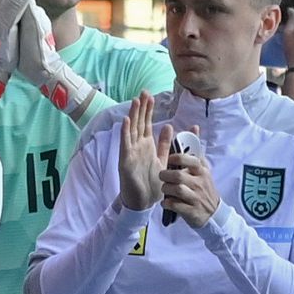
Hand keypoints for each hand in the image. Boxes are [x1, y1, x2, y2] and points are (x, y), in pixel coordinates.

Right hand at [117, 92, 166, 212]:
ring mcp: (130, 152)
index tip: (151, 96)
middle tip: (144, 91)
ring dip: (133, 115)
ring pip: (132, 130)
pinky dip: (125, 132)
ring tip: (136, 100)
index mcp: (147, 146)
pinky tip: (126, 121)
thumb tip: (168, 126)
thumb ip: (164, 144)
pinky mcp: (126, 161)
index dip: (149, 110)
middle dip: (142, 107)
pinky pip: (125, 144)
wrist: (142, 202)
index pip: (148, 124)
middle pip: (139, 123)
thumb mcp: (162, 160)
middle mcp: (138, 146)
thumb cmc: (151, 182)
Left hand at [159, 138, 219, 227]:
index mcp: (202, 171)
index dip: (176, 158)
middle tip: (162, 176)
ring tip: (164, 189)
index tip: (169, 160)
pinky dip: (167, 203)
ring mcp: (196, 198)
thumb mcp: (203, 168)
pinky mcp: (191, 211)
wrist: (214, 213)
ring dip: (165, 189)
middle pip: (178, 175)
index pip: (190, 160)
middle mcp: (200, 183)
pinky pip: (174, 205)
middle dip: (165, 175)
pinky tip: (166, 202)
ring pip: (176, 190)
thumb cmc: (203, 188)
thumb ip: (195, 150)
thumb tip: (194, 127)